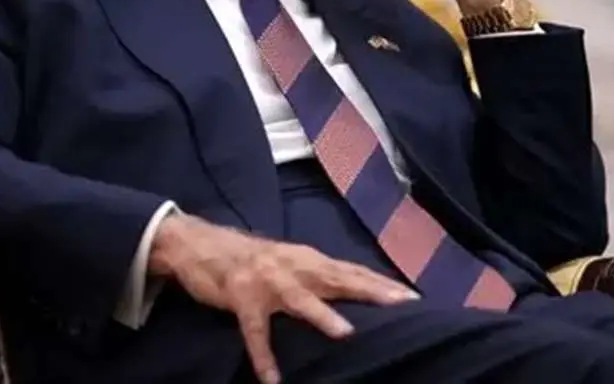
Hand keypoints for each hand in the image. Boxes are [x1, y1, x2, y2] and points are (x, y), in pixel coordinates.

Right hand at [148, 213, 418, 383]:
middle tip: (400, 304)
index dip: (381, 283)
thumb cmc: (251, 259)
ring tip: (345, 333)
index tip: (414, 297)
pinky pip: (254, 330)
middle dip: (369, 291)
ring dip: (321, 315)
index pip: (351, 270)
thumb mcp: (289, 261)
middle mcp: (292, 265)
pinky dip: (263, 355)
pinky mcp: (240, 297)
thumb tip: (355, 289)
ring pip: (299, 298)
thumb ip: (318, 275)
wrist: (199, 243)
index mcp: (307, 258)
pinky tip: (272, 379)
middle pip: (337, 278)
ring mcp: (266, 280)